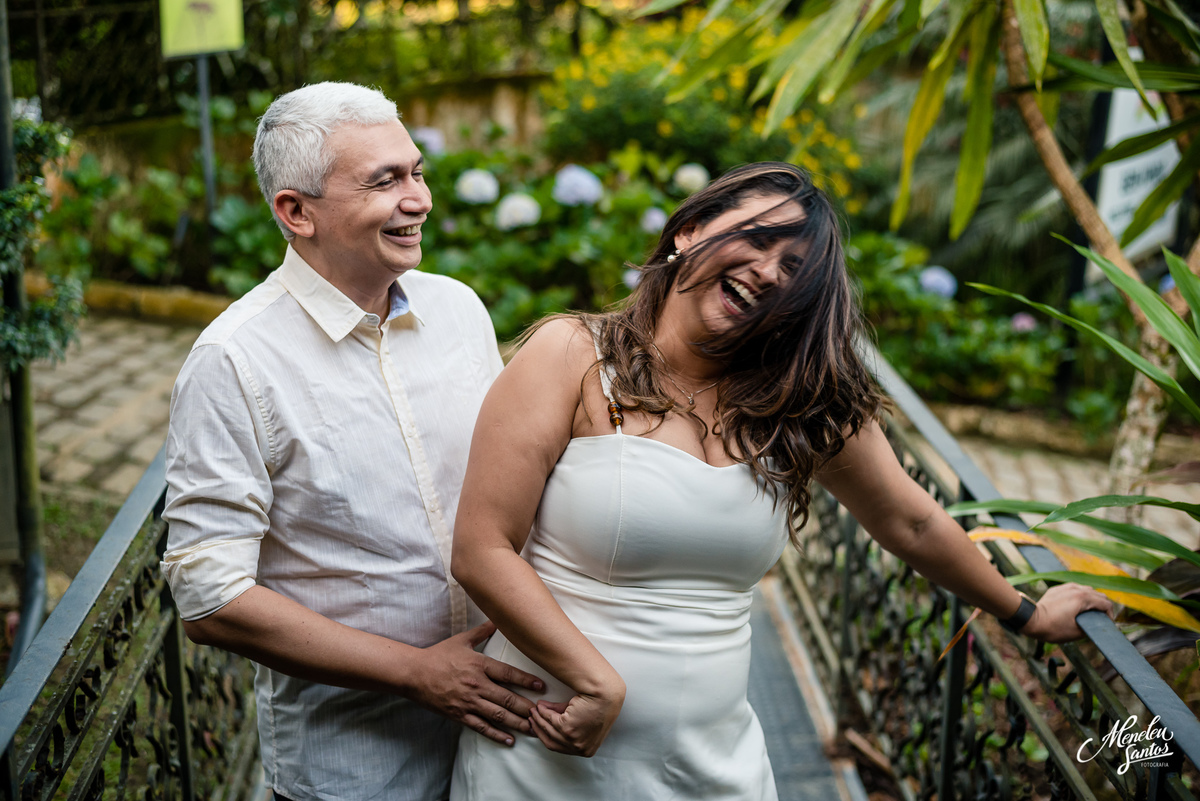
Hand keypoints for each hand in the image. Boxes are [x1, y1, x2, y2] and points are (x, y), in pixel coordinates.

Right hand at [407, 621, 544, 745]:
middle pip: (507, 698)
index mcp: (479, 665)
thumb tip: (497, 619)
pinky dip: (496, 734)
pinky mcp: (459, 715)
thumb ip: (482, 631)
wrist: (414, 674)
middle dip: (526, 707)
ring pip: (497, 715)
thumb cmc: (438, 655)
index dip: (526, 680)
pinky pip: (481, 727)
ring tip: (533, 729)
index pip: (508, 673)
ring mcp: (468, 701)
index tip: (541, 686)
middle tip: (543, 714)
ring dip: (517, 723)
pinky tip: (509, 740)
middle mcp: (476, 684)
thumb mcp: (461, 640)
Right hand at [528, 679, 624, 756]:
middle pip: (551, 741)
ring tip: (534, 710)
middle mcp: (580, 748)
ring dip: (538, 720)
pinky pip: (551, 720)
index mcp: (586, 750)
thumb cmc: (599, 704)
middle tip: (532, 718)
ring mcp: (574, 740)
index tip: (538, 728)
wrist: (606, 694)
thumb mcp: (579, 717)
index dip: (546, 737)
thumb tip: (543, 712)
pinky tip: (540, 706)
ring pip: (549, 731)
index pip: (560, 747)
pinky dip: (543, 713)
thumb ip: (561, 718)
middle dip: (539, 729)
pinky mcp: (569, 729)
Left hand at [1021, 583, 1113, 642]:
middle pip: (1098, 594)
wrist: (1031, 620)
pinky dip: (1079, 596)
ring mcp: (1065, 587)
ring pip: (1086, 590)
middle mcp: (1076, 589)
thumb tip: (1096, 626)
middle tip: (1100, 618)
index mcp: (1083, 598)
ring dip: (1091, 600)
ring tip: (1089, 612)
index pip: (1106, 603)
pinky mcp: (1057, 589)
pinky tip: (1076, 606)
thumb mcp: (1076, 632)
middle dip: (1102, 606)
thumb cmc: (1053, 628)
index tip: (1107, 623)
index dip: (1110, 615)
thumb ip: (1091, 627)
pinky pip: (1074, 589)